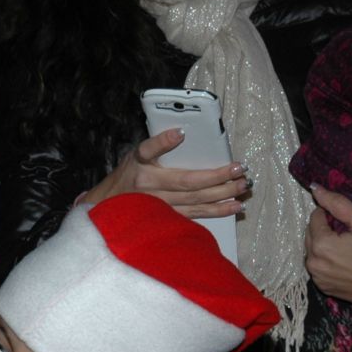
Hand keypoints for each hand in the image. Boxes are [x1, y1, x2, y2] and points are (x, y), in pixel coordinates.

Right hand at [82, 128, 249, 217]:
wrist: (108, 208)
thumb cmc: (127, 176)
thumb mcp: (135, 155)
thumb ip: (155, 146)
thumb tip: (181, 133)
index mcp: (140, 168)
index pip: (150, 151)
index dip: (164, 142)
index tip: (180, 134)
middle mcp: (149, 188)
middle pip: (188, 183)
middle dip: (217, 177)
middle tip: (240, 170)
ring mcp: (160, 207)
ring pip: (196, 202)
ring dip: (223, 195)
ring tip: (243, 187)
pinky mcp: (168, 219)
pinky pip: (196, 215)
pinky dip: (217, 211)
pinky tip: (234, 207)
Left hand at [304, 186, 351, 307]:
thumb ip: (337, 204)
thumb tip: (315, 187)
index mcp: (320, 244)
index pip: (315, 217)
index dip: (330, 215)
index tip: (348, 222)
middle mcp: (312, 262)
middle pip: (310, 234)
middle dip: (325, 229)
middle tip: (349, 234)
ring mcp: (316, 276)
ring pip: (312, 251)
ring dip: (324, 245)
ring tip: (347, 248)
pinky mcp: (322, 287)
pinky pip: (318, 267)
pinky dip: (326, 261)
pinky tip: (344, 261)